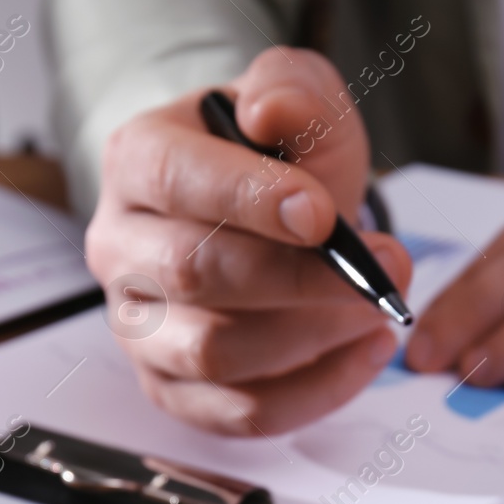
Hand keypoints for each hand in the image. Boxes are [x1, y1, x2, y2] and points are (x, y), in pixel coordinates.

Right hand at [86, 48, 410, 435]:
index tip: (326, 216)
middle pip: (196, 273)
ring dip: (313, 336)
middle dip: (301, 277)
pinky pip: (238, 413)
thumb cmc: (279, 159)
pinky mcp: (172, 388)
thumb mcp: (296, 100)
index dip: (250, 200)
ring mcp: (139, 327)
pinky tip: (365, 352)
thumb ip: (290, 91)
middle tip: (384, 268)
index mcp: (136, 162)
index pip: (175, 180)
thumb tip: (269, 114)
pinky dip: (314, 392)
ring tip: (378, 308)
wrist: (270, 214)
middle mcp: (119, 248)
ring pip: (215, 353)